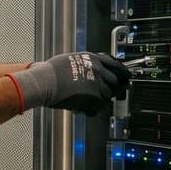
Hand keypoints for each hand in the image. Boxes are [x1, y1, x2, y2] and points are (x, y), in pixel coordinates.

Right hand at [9, 52, 130, 114]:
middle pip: (116, 82)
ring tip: (92, 103)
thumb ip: (84, 63)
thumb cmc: (51, 71)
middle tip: (112, 93)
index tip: (125, 77)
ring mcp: (97, 85)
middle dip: (115, 89)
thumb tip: (88, 67)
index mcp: (94, 59)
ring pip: (108, 96)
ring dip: (101, 100)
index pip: (117, 65)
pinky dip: (92, 110)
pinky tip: (84, 109)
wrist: (45, 82)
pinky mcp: (92, 99)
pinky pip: (98, 108)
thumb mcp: (71, 59)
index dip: (123, 72)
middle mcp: (98, 71)